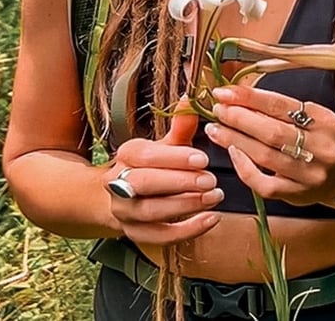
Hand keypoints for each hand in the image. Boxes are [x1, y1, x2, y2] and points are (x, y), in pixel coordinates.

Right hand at [105, 98, 223, 244]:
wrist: (120, 195)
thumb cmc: (151, 165)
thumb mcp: (164, 144)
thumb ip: (180, 126)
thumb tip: (192, 97)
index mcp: (127, 155)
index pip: (146, 156)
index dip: (174, 158)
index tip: (203, 158)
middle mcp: (119, 183)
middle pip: (145, 184)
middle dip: (180, 183)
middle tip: (210, 181)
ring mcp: (125, 212)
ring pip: (152, 212)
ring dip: (186, 206)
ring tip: (214, 198)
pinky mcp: (135, 235)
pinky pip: (160, 237)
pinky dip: (186, 231)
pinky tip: (210, 220)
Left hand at [206, 84, 334, 207]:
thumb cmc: (317, 140)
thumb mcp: (310, 118)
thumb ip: (278, 109)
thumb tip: (238, 97)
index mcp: (325, 121)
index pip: (280, 105)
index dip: (249, 98)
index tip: (225, 92)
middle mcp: (321, 148)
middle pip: (272, 131)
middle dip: (239, 118)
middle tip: (218, 109)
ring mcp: (310, 174)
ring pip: (265, 156)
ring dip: (235, 140)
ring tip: (216, 129)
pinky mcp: (297, 195)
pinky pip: (264, 183)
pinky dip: (244, 168)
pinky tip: (232, 153)